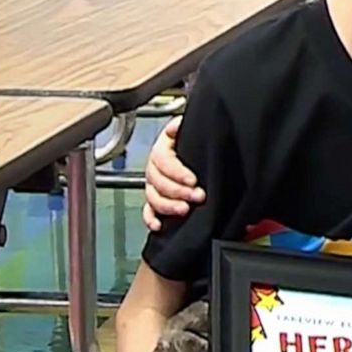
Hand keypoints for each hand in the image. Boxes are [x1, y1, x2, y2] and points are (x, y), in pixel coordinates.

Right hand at [142, 116, 202, 230]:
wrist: (203, 150)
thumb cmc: (197, 139)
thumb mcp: (193, 128)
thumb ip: (183, 126)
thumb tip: (174, 128)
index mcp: (163, 147)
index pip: (162, 160)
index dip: (176, 171)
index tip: (192, 179)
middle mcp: (156, 166)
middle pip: (157, 181)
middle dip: (176, 191)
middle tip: (196, 196)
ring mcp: (155, 184)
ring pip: (153, 197)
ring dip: (167, 205)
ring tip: (184, 210)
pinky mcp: (158, 200)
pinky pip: (148, 211)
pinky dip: (151, 219)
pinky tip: (159, 225)